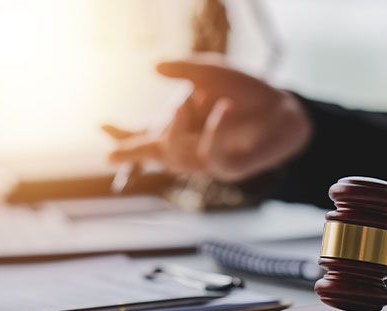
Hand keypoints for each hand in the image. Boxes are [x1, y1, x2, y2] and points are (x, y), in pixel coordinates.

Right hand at [106, 54, 311, 181]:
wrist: (286, 109)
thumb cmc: (247, 92)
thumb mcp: (213, 73)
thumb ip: (185, 70)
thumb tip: (154, 66)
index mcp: (180, 127)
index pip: (144, 133)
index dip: (122, 133)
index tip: (100, 125)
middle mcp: (189, 147)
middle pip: (152, 155)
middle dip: (130, 154)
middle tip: (109, 155)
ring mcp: (206, 160)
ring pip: (176, 155)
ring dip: (175, 129)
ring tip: (184, 102)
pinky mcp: (228, 167)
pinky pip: (211, 153)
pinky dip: (213, 129)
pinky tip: (222, 108)